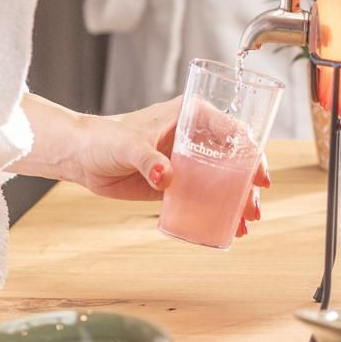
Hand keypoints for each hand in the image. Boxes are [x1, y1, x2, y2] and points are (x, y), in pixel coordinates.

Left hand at [61, 100, 269, 236]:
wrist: (81, 157)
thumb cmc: (103, 138)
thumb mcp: (128, 145)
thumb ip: (148, 160)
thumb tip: (166, 177)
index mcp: (188, 115)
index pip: (231, 131)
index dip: (251, 152)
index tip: (260, 177)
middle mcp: (193, 136)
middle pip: (233, 159)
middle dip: (248, 184)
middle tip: (255, 209)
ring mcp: (186, 161)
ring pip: (222, 180)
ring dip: (237, 200)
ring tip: (246, 223)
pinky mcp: (175, 183)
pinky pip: (202, 196)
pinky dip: (216, 210)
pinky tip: (227, 226)